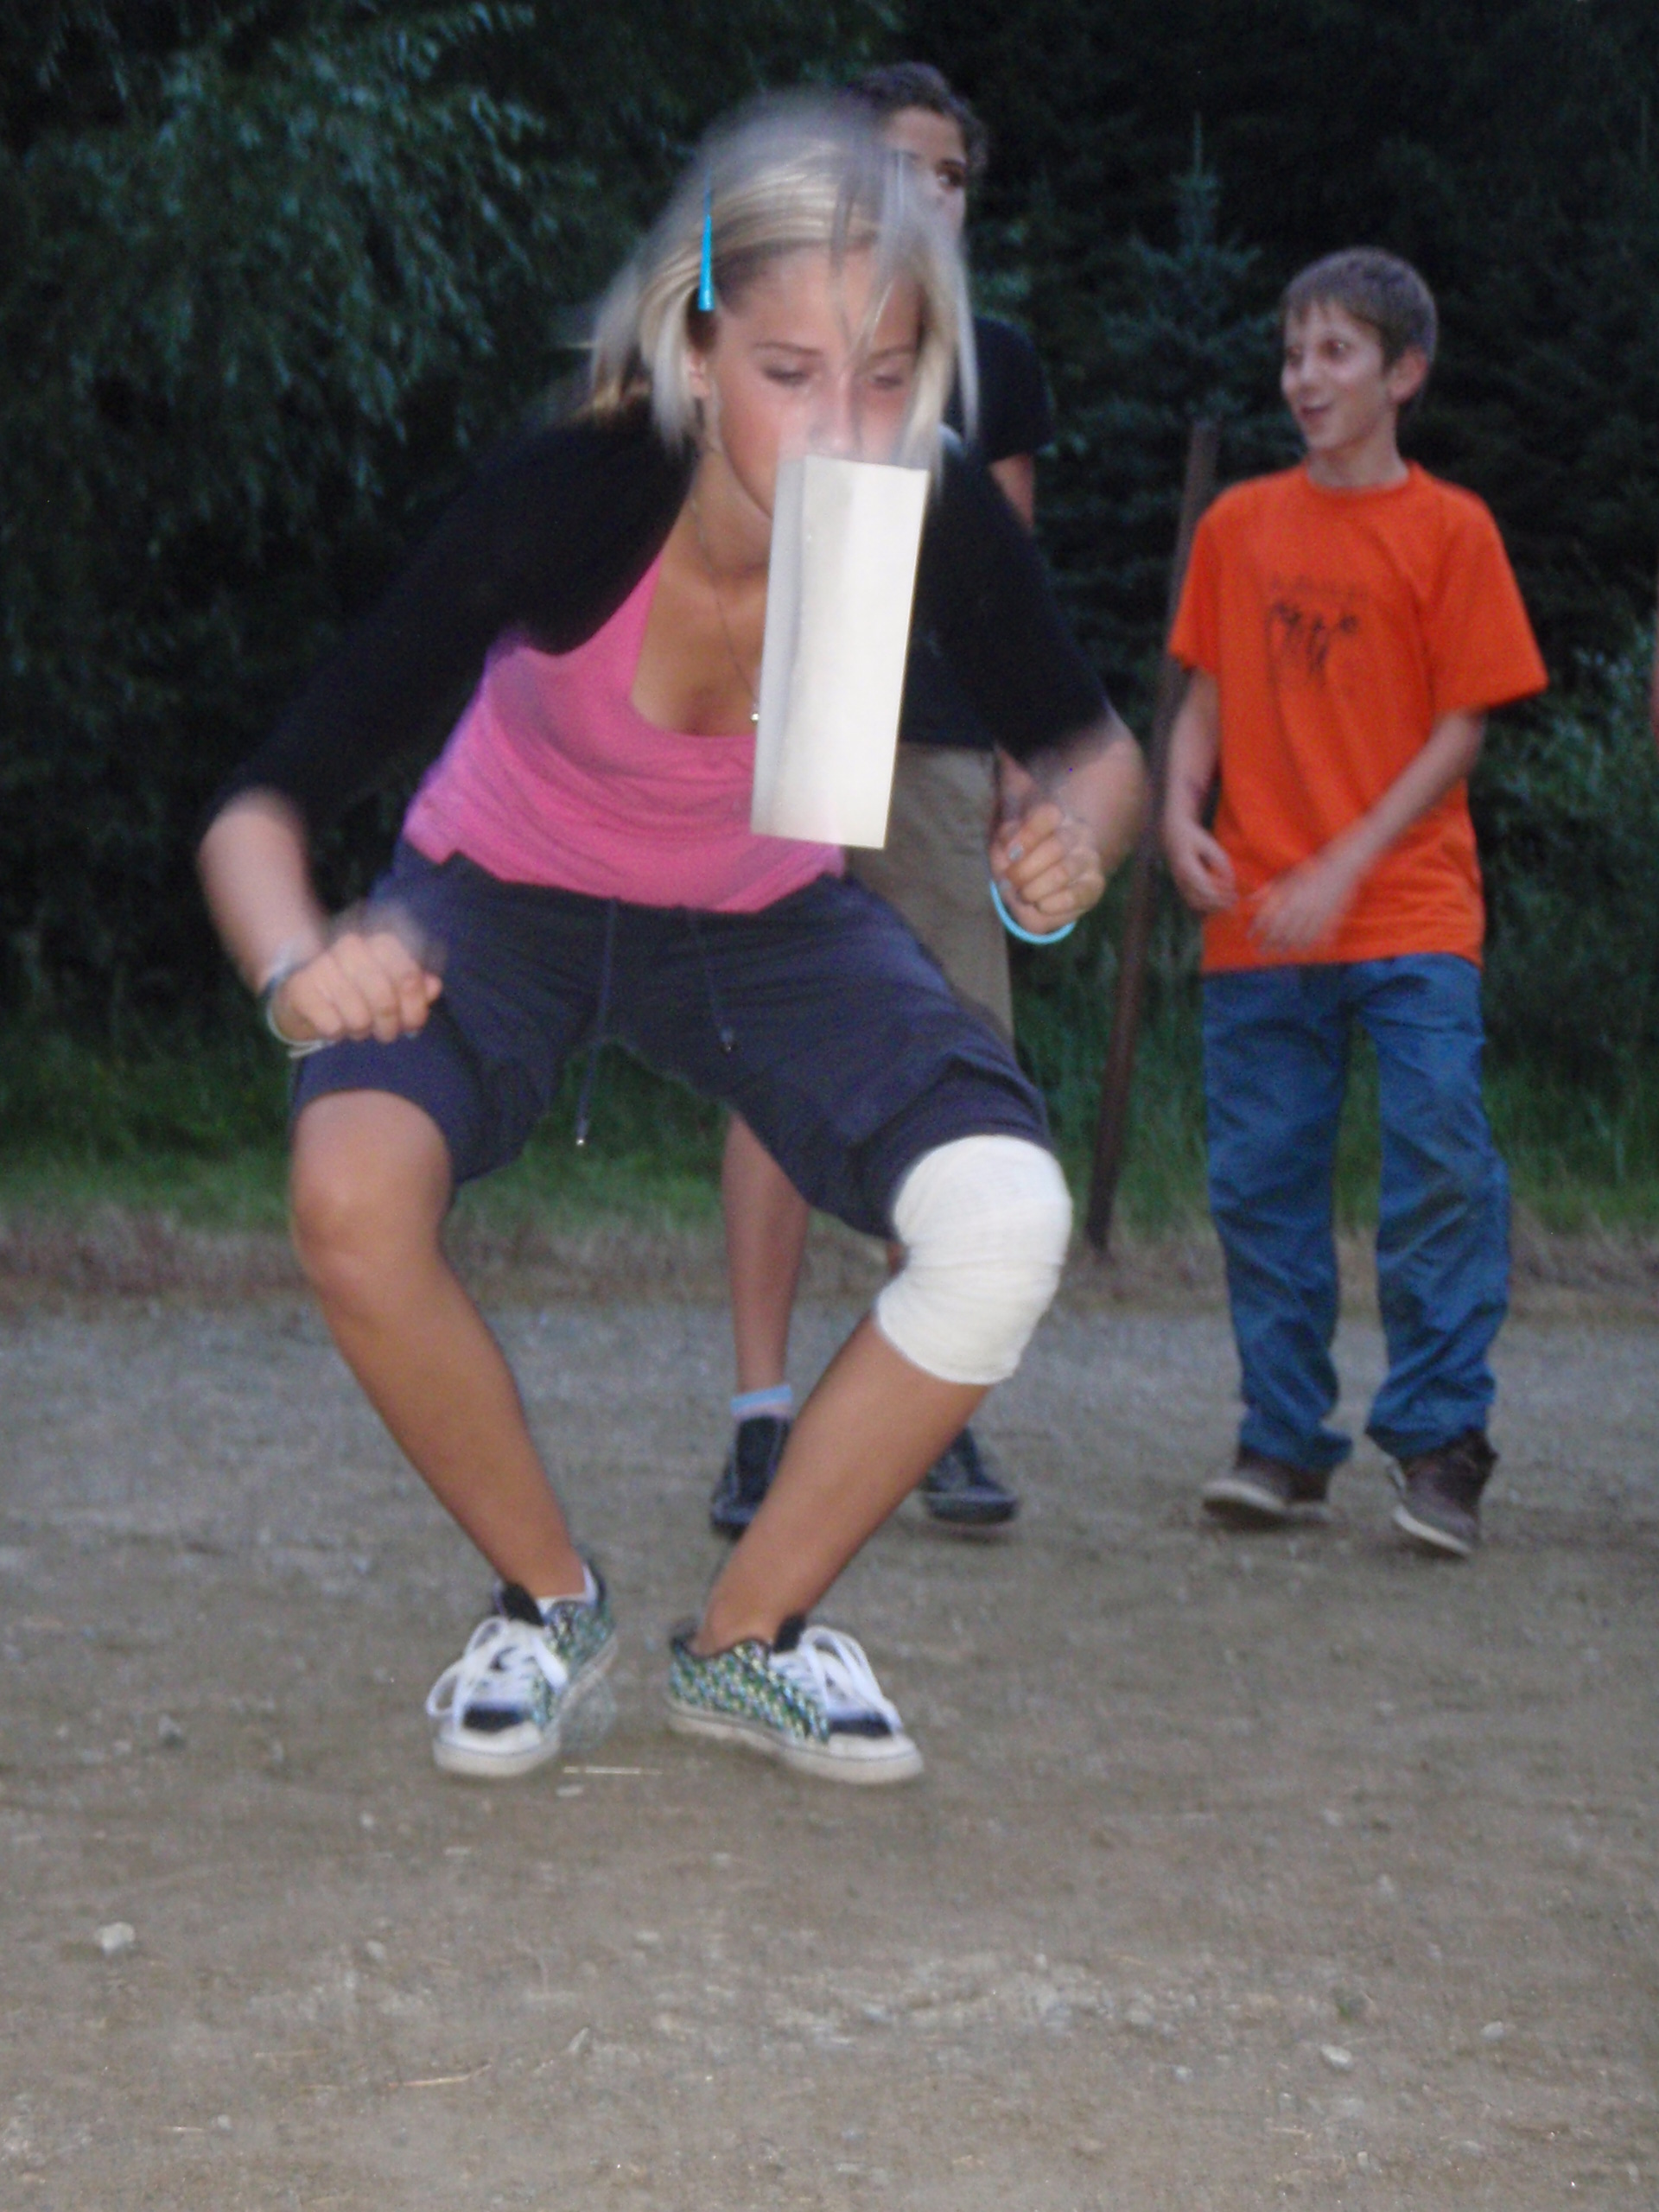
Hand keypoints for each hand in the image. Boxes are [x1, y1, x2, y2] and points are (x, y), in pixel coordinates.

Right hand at [267, 912, 441, 1046]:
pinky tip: (334, 1024)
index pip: (409, 977)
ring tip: (358, 1026)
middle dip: (389, 1025)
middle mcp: (351, 946)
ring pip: (359, 1016)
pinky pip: (332, 1025)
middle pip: (385, 1000)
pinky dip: (337, 1033)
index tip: (412, 1025)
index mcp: (380, 943)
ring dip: (362, 1030)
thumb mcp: (392, 988)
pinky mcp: (301, 987)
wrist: (307, 993)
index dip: (415, 1008)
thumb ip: (416, 986)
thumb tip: (434, 987)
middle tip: (385, 1033)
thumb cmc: (358, 991)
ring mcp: (324, 964)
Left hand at [987, 757, 1105, 935]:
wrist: (1043, 870)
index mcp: (1055, 816)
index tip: (1006, 850)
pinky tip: (1042, 904)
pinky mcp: (1093, 885)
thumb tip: (1008, 845)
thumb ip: (1005, 835)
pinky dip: (1056, 905)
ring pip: (1064, 873)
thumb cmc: (1019, 851)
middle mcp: (1077, 834)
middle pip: (1054, 849)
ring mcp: (1087, 859)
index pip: (1047, 814)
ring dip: (1036, 889)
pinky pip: (1081, 895)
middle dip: (1024, 871)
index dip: (1025, 833)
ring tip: (1024, 894)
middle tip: (1010, 881)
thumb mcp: (1004, 836)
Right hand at [1163, 811, 1236, 913]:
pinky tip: (1219, 904)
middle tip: (1235, 901)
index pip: (1203, 888)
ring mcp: (1179, 884)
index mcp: (1186, 867)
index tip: (1234, 893)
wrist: (1173, 835)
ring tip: (1229, 905)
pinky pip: (1192, 902)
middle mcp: (1180, 879)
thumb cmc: (1194, 838)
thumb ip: (1221, 863)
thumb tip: (1231, 882)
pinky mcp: (1181, 887)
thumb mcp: (1210, 845)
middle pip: (1199, 899)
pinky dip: (1206, 906)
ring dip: (1212, 907)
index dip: (1219, 894)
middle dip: (1218, 904)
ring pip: (1195, 903)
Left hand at [1249, 844, 1363, 952]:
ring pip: (1297, 936)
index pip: (1267, 915)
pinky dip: (1308, 944)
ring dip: (1286, 946)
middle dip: (1268, 943)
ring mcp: (1313, 913)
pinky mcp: (1328, 918)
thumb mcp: (1286, 877)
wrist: (1340, 867)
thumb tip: (1248, 900)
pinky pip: (1316, 936)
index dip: (1256, 928)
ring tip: (1280, 952)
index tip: (1250, 936)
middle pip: (1279, 930)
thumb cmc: (1310, 872)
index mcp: (1287, 895)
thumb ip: (1267, 890)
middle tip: (1261, 951)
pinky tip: (1302, 949)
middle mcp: (1299, 906)